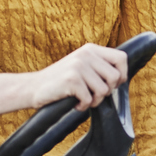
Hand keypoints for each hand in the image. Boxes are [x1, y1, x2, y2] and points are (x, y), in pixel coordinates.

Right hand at [0, 43, 127, 118]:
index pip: (122, 58)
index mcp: (91, 49)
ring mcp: (78, 66)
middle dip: (107, 91)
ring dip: (94, 101)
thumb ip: (99, 67)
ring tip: (82, 99)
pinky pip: (89, 99)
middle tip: (93, 95)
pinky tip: (74, 103)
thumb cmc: (60, 81)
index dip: (122, 75)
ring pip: (104, 90)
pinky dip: (82, 106)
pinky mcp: (71, 79)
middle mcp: (86, 54)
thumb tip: (122, 77)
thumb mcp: (81, 66)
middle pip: (115, 77)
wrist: (33, 87)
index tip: (112, 85)